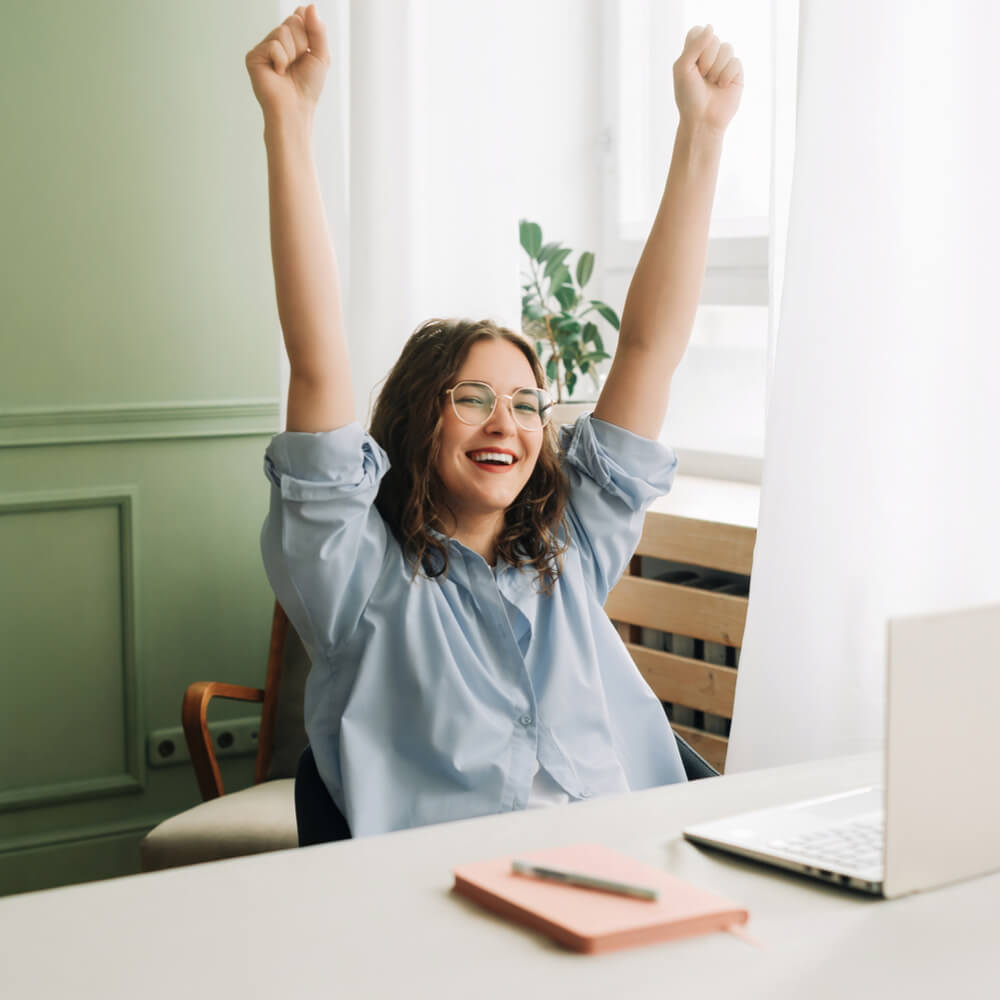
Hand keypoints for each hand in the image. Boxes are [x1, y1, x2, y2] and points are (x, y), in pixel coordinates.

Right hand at [245, 4, 330, 122]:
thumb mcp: (321, 55)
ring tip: (288, 70)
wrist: (296, 109)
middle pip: (293, 20)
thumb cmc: (308, 87)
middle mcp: (277, 40)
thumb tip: (309, 5)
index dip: (310, 30)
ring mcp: (264, 47)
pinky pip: (273, 45)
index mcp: (293, 38)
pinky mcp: (254, 56)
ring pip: (283, 31)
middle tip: (298, 64)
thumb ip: (318, 29)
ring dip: (292, 54)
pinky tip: (278, 73)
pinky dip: (281, 60)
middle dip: (302, 43)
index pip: (301, 15)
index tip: (310, 51)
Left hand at [673, 25, 742, 133]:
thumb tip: (711, 27)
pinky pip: (735, 61)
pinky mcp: (736, 73)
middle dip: (706, 59)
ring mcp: (723, 63)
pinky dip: (726, 75)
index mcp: (693, 54)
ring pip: (727, 48)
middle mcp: (709, 56)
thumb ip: (694, 45)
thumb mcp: (683, 68)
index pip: (698, 32)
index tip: (692, 62)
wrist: (702, 119)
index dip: (697, 43)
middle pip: (713, 38)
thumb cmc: (688, 97)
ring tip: (712, 83)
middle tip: (702, 76)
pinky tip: (722, 87)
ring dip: (716, 68)